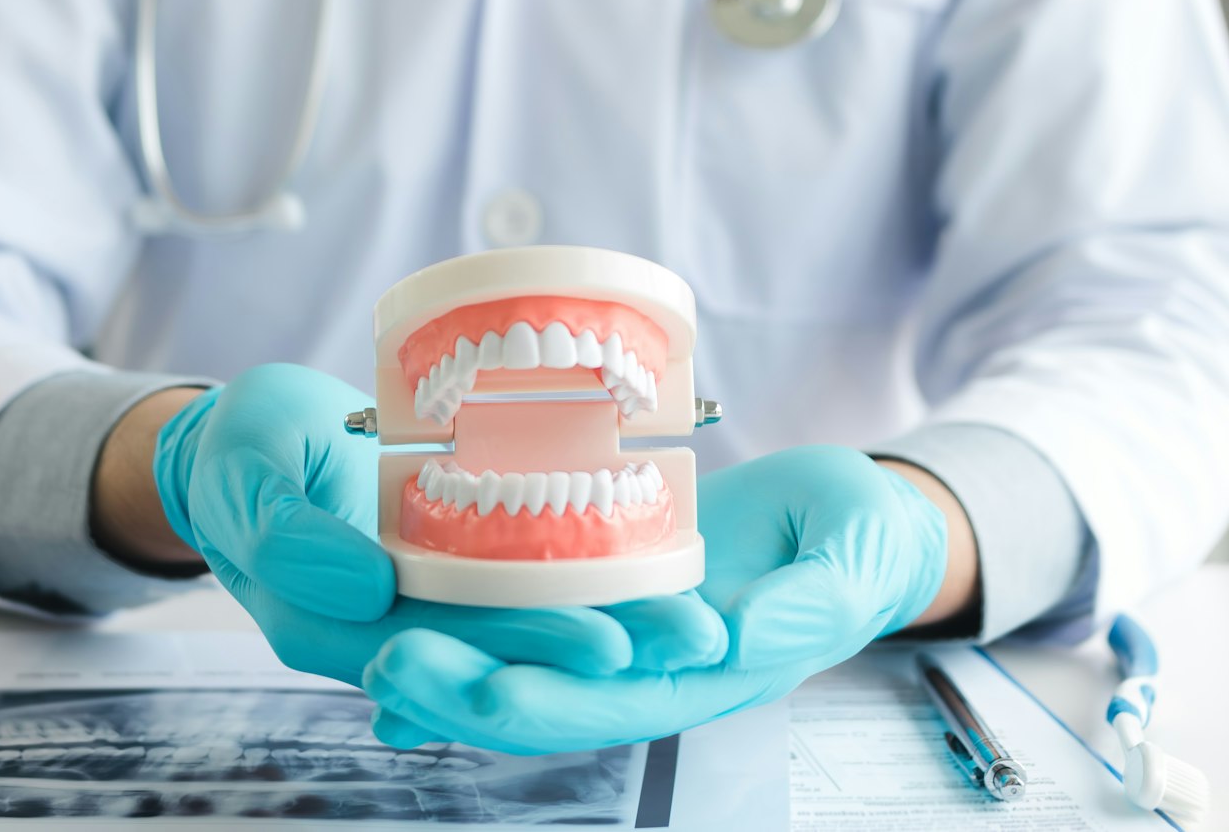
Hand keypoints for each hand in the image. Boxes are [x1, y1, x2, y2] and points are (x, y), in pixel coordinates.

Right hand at [144, 364, 723, 686]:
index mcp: (329, 624)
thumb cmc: (237, 452)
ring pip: (523, 618)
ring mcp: (421, 598)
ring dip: (608, 619)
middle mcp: (387, 626)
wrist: (239, 444)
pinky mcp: (446, 564)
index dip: (526, 645)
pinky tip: (652, 572)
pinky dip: (582, 577)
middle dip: (599, 643)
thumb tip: (366, 587)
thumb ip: (289, 535)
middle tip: (690, 633)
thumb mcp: (243, 475)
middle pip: (504, 646)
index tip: (608, 640)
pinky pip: (518, 579)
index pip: (444, 647)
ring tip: (696, 616)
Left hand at [361, 445, 957, 752]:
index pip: (612, 704)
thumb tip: (739, 637)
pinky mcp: (606, 578)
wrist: (851, 525)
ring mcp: (622, 626)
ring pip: (520, 654)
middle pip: (541, 693)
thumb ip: (803, 606)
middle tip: (385, 663)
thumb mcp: (848, 567)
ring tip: (370, 648)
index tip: (474, 688)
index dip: (540, 703)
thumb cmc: (858, 545)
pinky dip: (465, 618)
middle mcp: (650, 666)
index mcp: (707, 677)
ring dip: (447, 659)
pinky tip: (398, 618)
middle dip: (461, 688)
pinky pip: (525, 608)